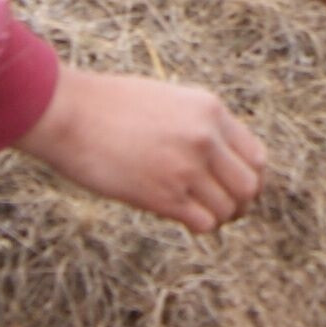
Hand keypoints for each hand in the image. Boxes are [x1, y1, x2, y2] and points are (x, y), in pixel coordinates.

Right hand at [15, 66, 267, 233]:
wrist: (69, 113)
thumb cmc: (107, 105)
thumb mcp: (166, 100)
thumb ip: (196, 125)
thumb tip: (215, 158)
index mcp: (210, 110)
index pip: (256, 156)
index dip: (250, 178)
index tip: (233, 187)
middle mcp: (206, 138)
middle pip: (250, 186)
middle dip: (240, 202)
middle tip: (222, 208)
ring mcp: (187, 168)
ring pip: (229, 209)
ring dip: (218, 218)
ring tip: (198, 213)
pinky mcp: (164, 195)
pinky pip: (205, 224)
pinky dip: (199, 226)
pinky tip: (182, 218)